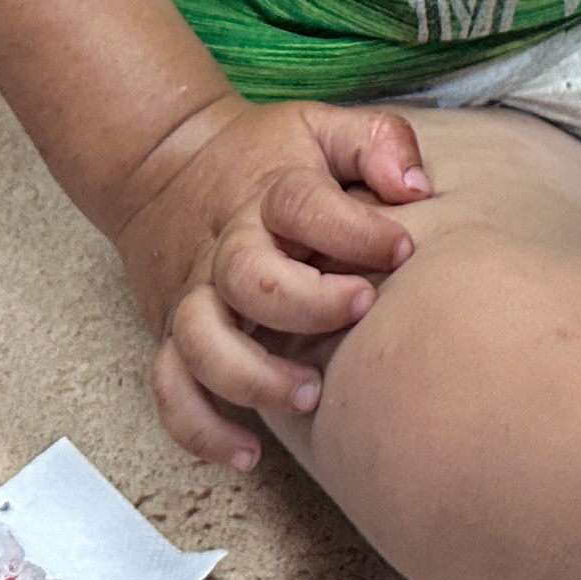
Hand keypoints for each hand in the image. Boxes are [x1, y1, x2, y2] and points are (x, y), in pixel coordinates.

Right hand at [111, 95, 429, 469]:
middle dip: (306, 305)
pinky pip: (170, 386)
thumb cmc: (264, 155)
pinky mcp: (172, 331)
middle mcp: (226, 247)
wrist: (163, 162)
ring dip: (253, 377)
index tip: (400, 249)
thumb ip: (376, 142)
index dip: (354, 229)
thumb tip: (416, 186)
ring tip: (309, 396)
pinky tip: (245, 453)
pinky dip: (197, 426)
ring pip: (203, 343)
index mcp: (268, 193)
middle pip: (250, 279)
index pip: (303, 204)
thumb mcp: (321, 127)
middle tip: (359, 310)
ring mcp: (194, 293)